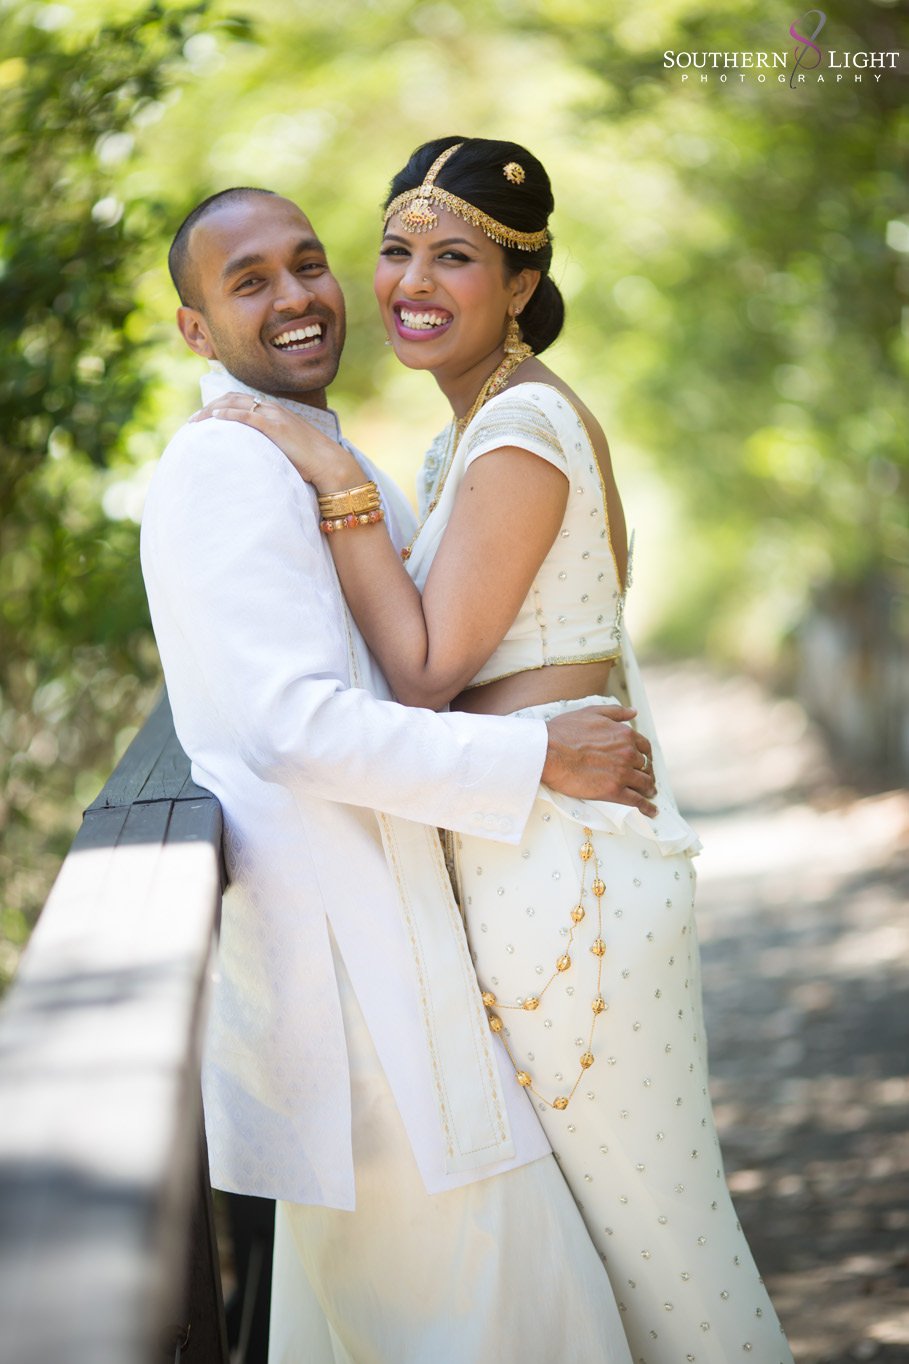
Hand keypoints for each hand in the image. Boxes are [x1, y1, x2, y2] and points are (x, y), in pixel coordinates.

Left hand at [189, 391, 355, 487]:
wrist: (330, 464)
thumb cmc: (311, 463)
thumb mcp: (287, 449)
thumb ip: (271, 447)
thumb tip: (257, 459)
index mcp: (276, 412)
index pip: (242, 400)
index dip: (220, 405)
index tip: (205, 418)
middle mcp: (273, 409)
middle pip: (233, 398)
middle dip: (210, 407)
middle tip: (193, 420)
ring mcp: (274, 415)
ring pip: (235, 403)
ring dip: (212, 410)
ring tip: (196, 422)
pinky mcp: (274, 426)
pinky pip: (246, 415)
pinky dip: (228, 414)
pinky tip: (215, 418)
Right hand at [541, 705, 656, 815]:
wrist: (548, 751)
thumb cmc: (564, 732)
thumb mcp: (592, 713)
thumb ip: (616, 712)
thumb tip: (634, 712)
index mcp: (624, 734)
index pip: (644, 747)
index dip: (646, 756)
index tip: (644, 761)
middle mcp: (627, 753)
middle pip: (645, 766)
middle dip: (647, 773)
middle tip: (646, 779)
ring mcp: (622, 773)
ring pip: (644, 783)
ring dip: (649, 789)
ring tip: (649, 794)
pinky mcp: (613, 790)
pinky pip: (636, 801)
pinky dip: (647, 807)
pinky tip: (651, 811)